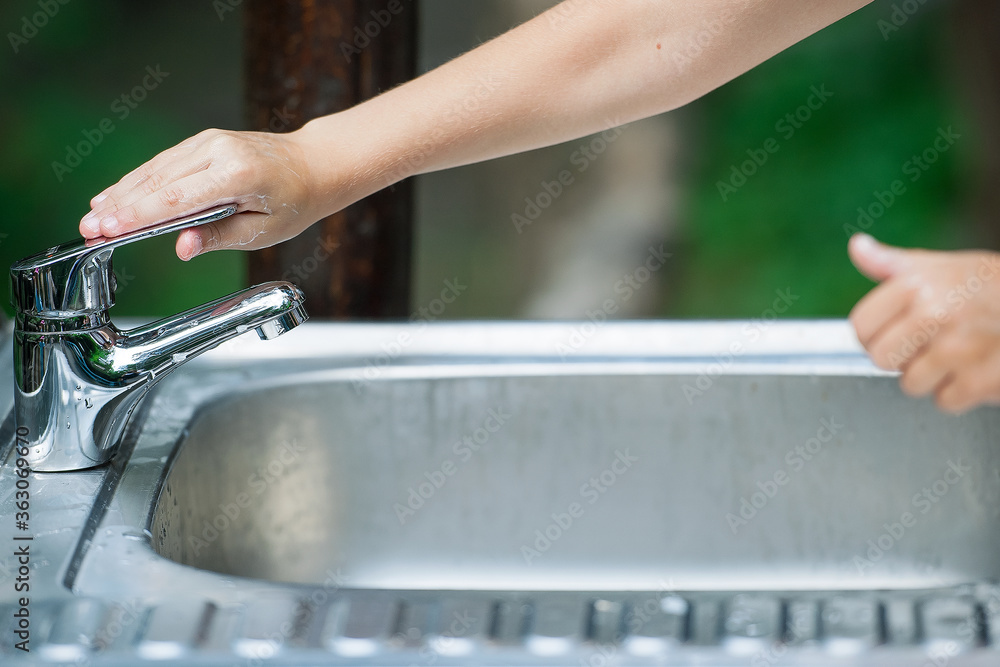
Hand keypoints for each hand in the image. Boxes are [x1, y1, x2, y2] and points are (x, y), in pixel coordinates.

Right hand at [79, 128, 323, 260]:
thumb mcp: (264, 230)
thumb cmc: (295, 201)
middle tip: (89, 229)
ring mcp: (210, 141)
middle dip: (121, 207)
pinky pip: (166, 162)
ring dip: (123, 192)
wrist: (314, 165)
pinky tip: (119, 194)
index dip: (138, 216)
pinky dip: (140, 179)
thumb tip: (182, 248)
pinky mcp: (205, 141)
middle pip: (159, 181)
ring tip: (94, 214)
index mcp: (236, 175)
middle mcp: (219, 150)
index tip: (108, 230)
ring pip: (156, 169)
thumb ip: (219, 237)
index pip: (176, 198)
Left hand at [849, 233, 999, 413]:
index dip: (873, 333)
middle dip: (900, 357)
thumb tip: (858, 247)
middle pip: (882, 359)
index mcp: (915, 286)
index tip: (893, 330)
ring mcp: (956, 350)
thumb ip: (891, 263)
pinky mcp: (979, 380)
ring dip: (931, 376)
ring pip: (911, 384)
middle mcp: (933, 316)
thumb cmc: (989, 284)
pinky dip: (960, 392)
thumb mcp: (940, 265)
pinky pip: (945, 401)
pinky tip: (975, 368)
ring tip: (956, 353)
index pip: (860, 327)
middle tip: (927, 344)